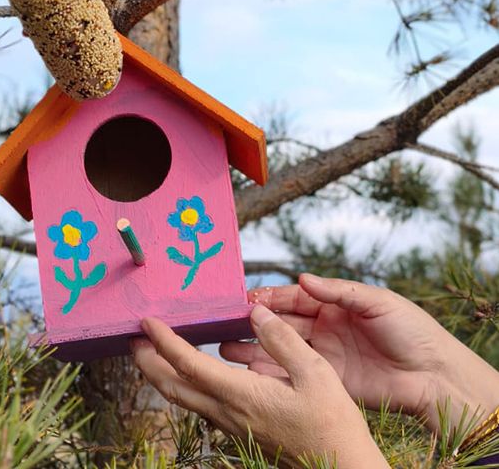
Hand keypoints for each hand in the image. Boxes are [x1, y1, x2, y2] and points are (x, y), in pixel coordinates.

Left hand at [131, 305, 388, 467]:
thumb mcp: (316, 373)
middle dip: (147, 362)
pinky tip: (191, 374)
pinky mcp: (238, 430)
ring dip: (162, 375)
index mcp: (241, 395)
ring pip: (183, 399)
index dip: (163, 342)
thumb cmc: (333, 424)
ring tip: (153, 353)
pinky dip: (183, 385)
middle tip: (133, 338)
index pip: (189, 365)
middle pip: (172, 387)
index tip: (147, 322)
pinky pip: (199, 405)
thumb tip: (257, 313)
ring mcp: (230, 425)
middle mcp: (227, 412)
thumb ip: (282, 341)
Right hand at [221, 274, 498, 433]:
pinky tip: (247, 369)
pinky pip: (292, 373)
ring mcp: (322, 355)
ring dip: (253, 346)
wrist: (433, 377)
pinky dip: (269, 372)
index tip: (245, 299)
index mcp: (334, 305)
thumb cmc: (412, 332)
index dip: (269, 298)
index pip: (293, 298)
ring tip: (226, 346)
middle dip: (253, 322)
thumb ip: (339, 291)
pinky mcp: (325, 380)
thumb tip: (303, 278)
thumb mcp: (378, 302)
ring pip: (279, 348)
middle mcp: (323, 329)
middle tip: (225, 323)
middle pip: (280, 323)